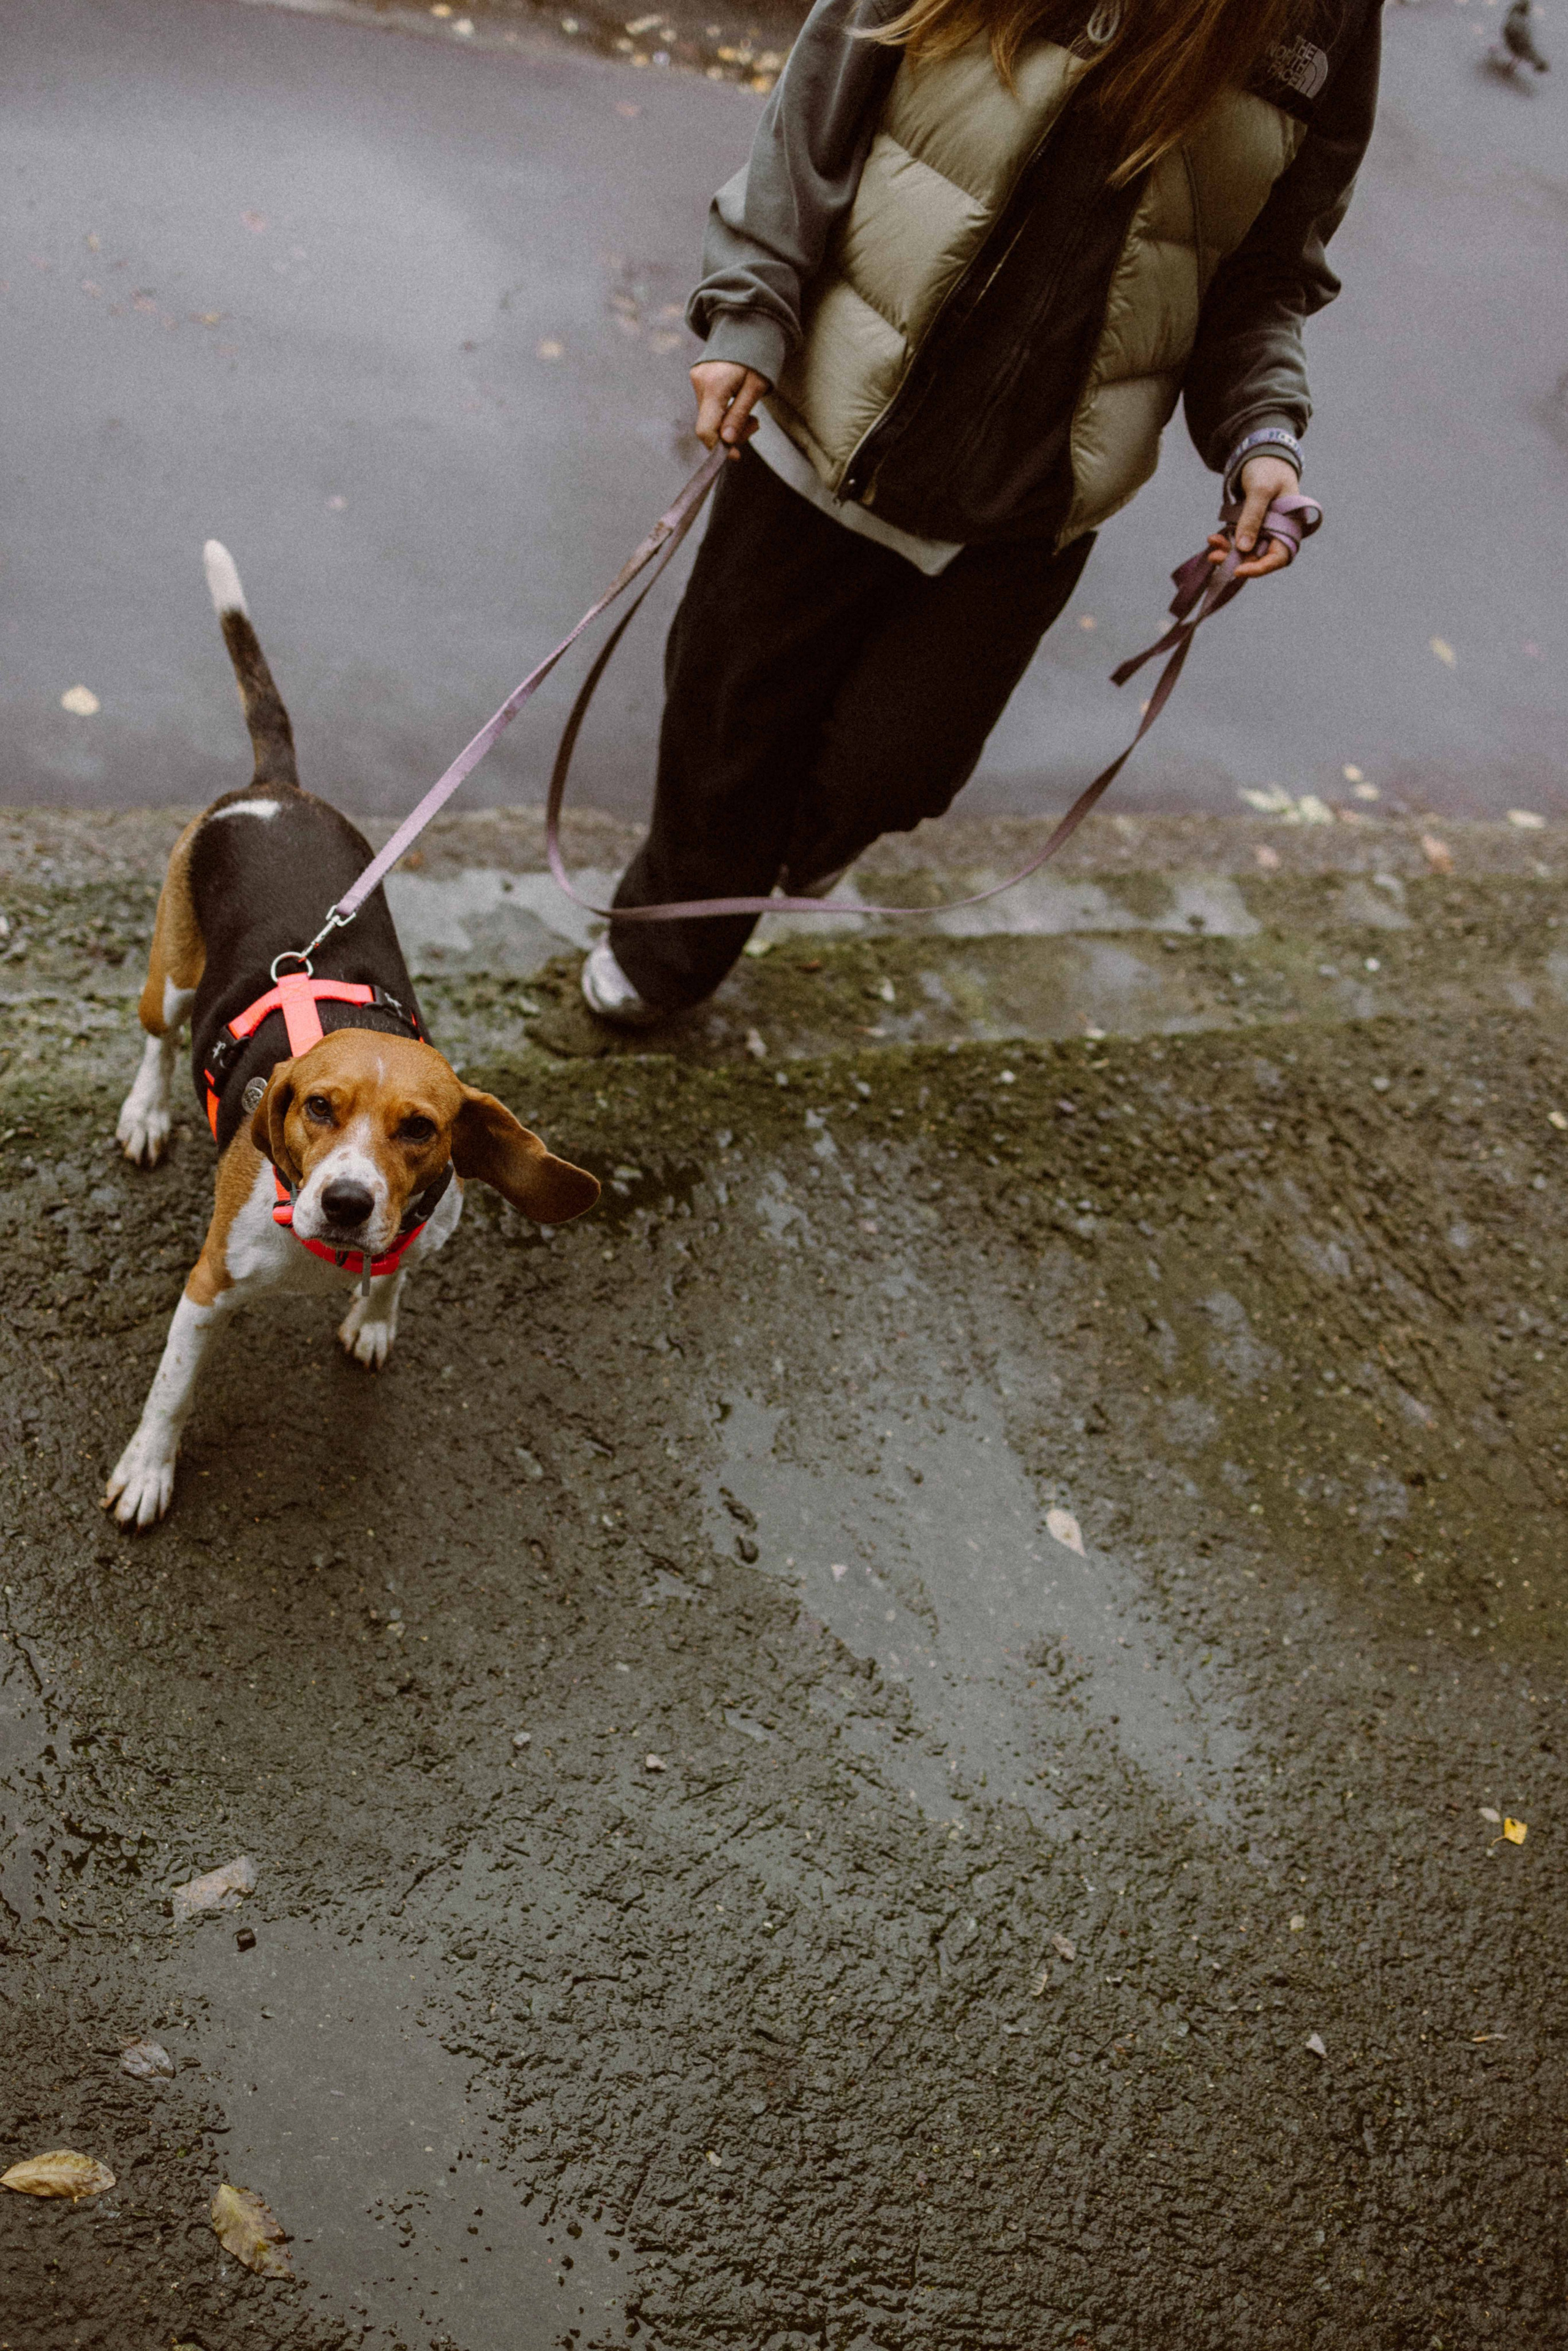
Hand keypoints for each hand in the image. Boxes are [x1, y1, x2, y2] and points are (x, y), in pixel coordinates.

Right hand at [691, 360, 769, 457]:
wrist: (748, 326)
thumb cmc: (758, 355)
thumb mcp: (756, 387)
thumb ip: (739, 415)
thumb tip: (727, 441)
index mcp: (715, 385)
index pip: (706, 429)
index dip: (718, 447)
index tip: (735, 455)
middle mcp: (700, 382)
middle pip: (708, 425)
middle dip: (730, 433)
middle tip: (754, 424)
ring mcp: (696, 379)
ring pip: (709, 417)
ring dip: (728, 422)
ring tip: (749, 412)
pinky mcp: (698, 378)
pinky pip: (709, 405)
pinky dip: (723, 411)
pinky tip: (737, 401)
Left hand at [1207, 454, 1300, 579]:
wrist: (1262, 453)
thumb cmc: (1268, 468)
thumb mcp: (1261, 490)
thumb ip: (1252, 517)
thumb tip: (1243, 547)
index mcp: (1290, 525)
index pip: (1279, 556)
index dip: (1260, 568)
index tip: (1239, 571)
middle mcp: (1279, 531)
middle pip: (1259, 557)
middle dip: (1237, 560)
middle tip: (1215, 557)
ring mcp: (1265, 529)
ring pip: (1247, 551)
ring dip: (1228, 552)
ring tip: (1211, 547)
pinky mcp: (1252, 526)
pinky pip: (1239, 540)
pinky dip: (1226, 541)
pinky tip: (1213, 539)